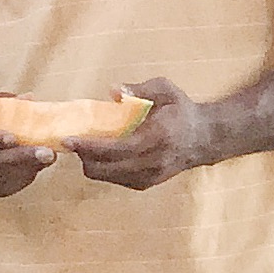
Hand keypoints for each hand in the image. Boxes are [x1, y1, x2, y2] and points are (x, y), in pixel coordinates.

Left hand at [68, 76, 209, 190]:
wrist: (205, 137)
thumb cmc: (182, 111)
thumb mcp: (166, 90)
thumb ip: (141, 89)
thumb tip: (114, 91)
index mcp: (156, 139)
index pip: (115, 149)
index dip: (88, 146)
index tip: (68, 139)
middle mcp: (152, 163)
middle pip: (103, 168)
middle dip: (84, 156)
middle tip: (74, 140)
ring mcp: (149, 177)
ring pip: (105, 176)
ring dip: (91, 163)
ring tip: (87, 146)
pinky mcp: (146, 184)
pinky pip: (114, 179)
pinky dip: (103, 168)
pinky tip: (102, 153)